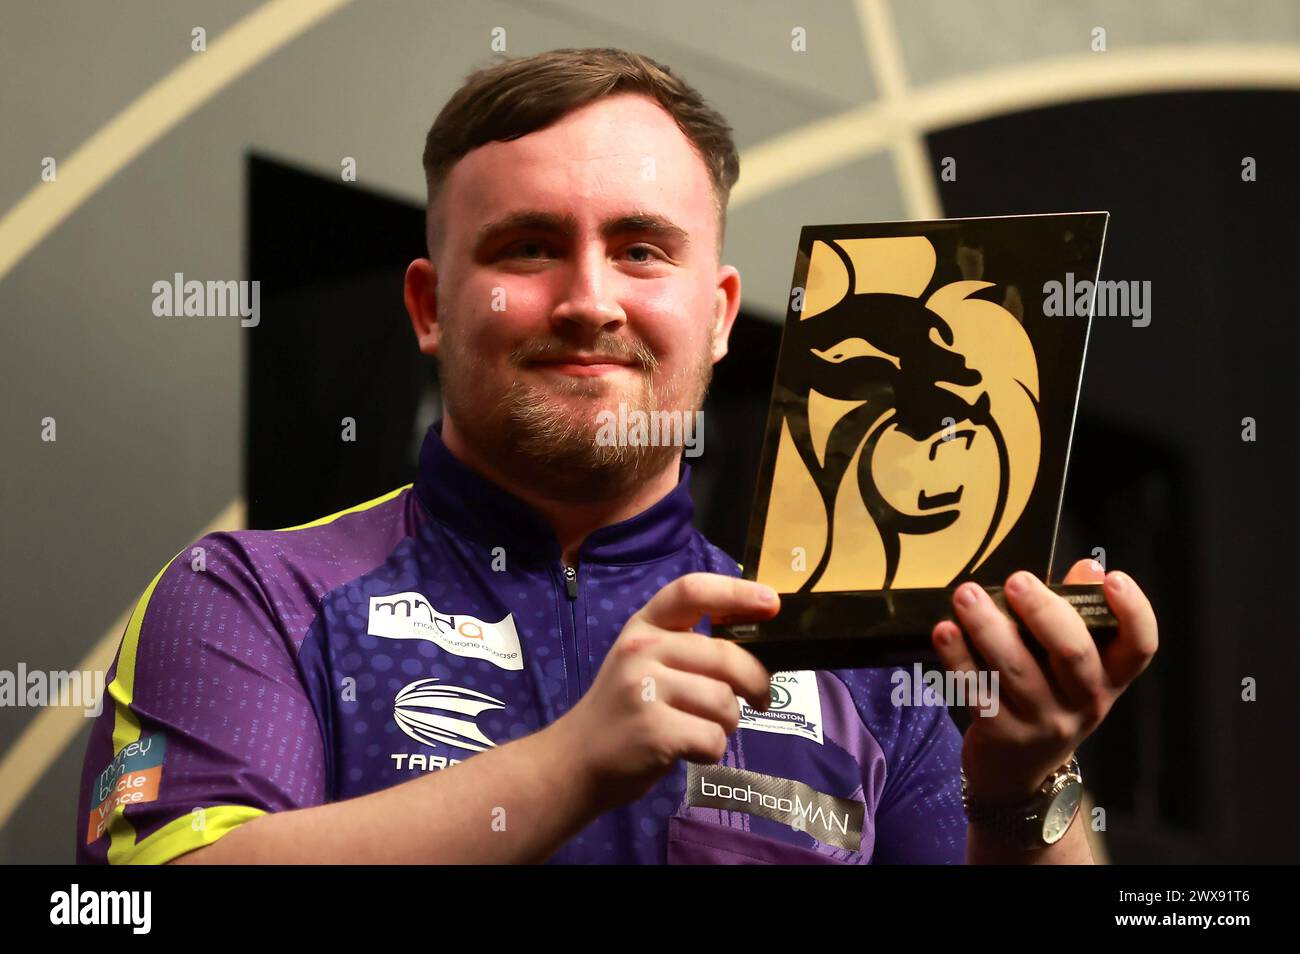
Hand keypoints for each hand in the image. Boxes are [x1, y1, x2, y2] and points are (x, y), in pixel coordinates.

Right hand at [552, 573, 775, 812]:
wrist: (576, 761)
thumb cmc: (625, 710)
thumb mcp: (644, 663)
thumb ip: (689, 649)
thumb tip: (758, 649)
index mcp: (644, 627)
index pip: (691, 591)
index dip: (736, 592)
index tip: (770, 602)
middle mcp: (642, 651)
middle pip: (726, 656)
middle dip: (756, 682)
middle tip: (759, 699)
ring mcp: (644, 690)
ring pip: (724, 701)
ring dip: (727, 723)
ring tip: (703, 727)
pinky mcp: (653, 730)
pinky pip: (713, 737)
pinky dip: (712, 750)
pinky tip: (689, 750)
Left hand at [930, 559, 1157, 805]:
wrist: (1018, 771)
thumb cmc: (1048, 695)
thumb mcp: (1072, 663)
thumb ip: (1078, 612)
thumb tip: (1090, 566)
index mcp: (1110, 677)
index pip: (1140, 647)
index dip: (1133, 612)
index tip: (1114, 578)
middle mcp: (1084, 701)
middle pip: (1073, 653)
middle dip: (1042, 611)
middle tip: (1015, 580)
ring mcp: (1043, 722)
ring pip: (1017, 669)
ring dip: (989, 627)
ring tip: (966, 595)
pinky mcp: (1001, 733)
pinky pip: (978, 689)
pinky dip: (958, 657)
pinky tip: (944, 630)